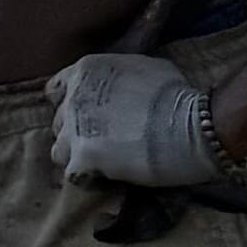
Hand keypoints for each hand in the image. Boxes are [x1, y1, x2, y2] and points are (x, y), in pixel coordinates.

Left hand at [49, 51, 227, 192]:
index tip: (85, 114)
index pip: (56, 89)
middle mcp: (73, 97)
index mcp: (86, 71)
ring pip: (60, 149)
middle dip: (76, 131)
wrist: (189, 127)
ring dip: (77, 156)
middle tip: (102, 140)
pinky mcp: (83, 158)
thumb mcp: (147, 68)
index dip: (69, 103)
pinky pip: (73, 173)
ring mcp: (75, 128)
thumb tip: (127, 86)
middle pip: (59, 121)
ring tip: (102, 163)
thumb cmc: (177, 95)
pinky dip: (87, 177)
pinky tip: (105, 178)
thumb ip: (123, 77)